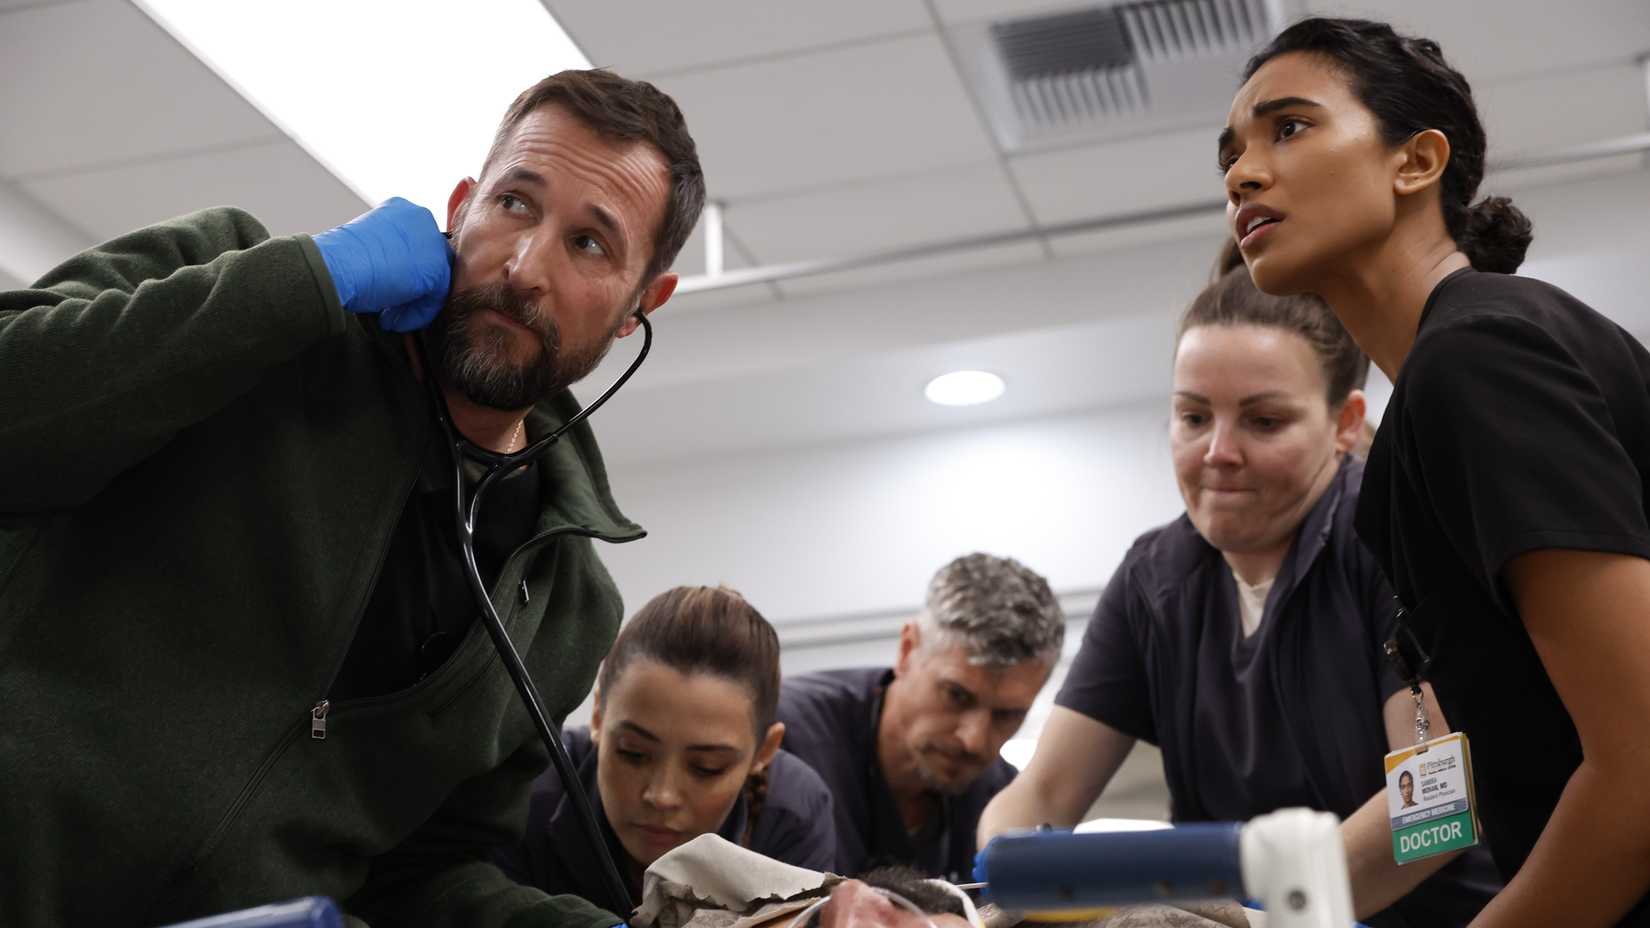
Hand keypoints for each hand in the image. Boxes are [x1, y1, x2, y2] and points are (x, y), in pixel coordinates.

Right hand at [312, 197, 451, 331]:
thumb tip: (396, 278)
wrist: (333, 266)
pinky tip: (392, 320)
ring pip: (435, 280)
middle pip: (431, 260)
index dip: (405, 272)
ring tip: (390, 316)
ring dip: (413, 303)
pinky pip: (435, 298)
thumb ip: (389, 255)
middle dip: (413, 288)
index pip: (418, 245)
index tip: (390, 290)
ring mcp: (431, 241)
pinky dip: (416, 314)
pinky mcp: (436, 267)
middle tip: (392, 307)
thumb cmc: (339, 260)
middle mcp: (419, 218)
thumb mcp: (367, 248)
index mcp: (401, 210)